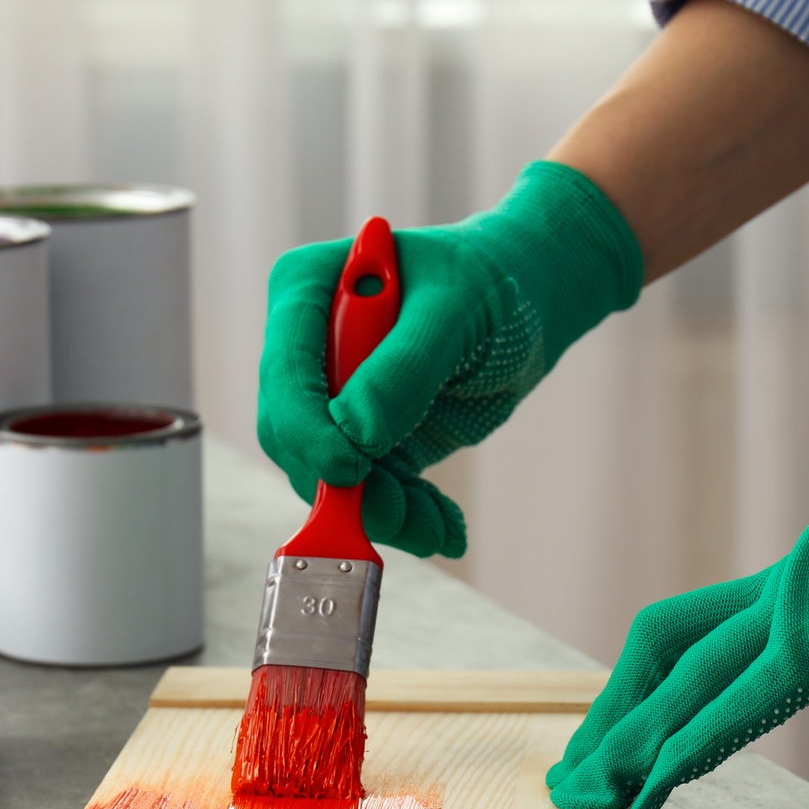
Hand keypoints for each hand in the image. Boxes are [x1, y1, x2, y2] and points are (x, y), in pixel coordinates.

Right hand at [256, 161, 642, 557]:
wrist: (524, 301)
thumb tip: (354, 434)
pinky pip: (371, 493)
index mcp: (306, 293)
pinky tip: (444, 526)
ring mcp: (334, 401)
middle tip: (403, 514)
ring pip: (330, 478)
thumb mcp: (455, 308)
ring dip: (382, 512)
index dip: (306, 428)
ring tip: (439, 528)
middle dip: (344, 486)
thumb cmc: (486, 281)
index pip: (285, 372)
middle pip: (294, 437)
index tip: (348, 466)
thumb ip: (405, 365)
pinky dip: (407, 517)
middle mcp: (307, 352)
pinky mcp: (367, 442)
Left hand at [549, 305, 808, 808]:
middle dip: (616, 718)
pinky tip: (651, 783)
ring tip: (587, 791)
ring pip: (684, 682)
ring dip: (629, 740)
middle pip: (667, 657)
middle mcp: (782, 597)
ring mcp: (796, 610)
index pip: (698, 644)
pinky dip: (687, 745)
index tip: (617, 740)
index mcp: (803, 597)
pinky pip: (738, 702)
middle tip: (574, 775)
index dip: (650, 693)